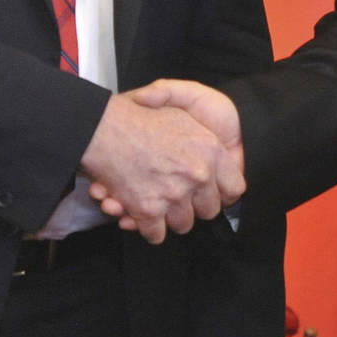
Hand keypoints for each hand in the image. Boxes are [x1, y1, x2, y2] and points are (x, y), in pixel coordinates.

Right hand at [77, 92, 234, 243]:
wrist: (102, 124)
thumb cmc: (139, 114)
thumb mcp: (180, 102)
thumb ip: (203, 131)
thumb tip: (220, 152)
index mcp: (210, 150)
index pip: (234, 188)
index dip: (221, 192)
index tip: (209, 192)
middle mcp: (197, 174)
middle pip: (208, 211)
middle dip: (193, 206)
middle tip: (178, 196)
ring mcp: (173, 194)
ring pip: (183, 224)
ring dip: (169, 218)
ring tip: (158, 203)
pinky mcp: (148, 210)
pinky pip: (156, 234)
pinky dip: (147, 228)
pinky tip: (139, 214)